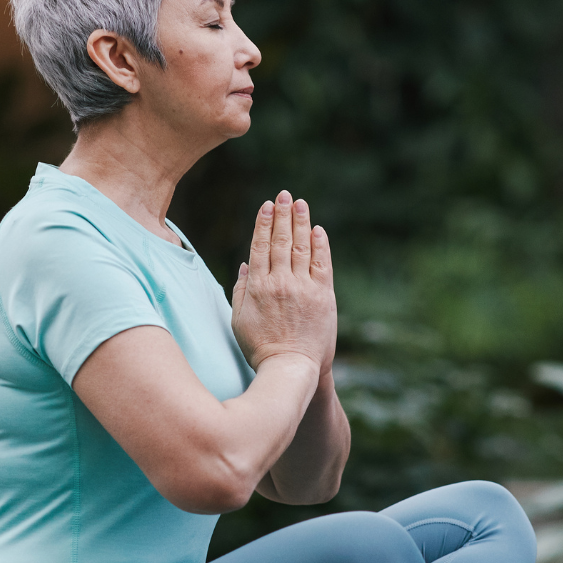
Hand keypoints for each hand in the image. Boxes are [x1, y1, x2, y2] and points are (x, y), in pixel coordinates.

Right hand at [231, 190, 336, 370]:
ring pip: (301, 247)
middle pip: (281, 241)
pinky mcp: (323, 296)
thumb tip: (246, 264)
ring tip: (300, 203)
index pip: (260, 246)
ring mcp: (303, 288)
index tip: (267, 205)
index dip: (263, 223)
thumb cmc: (261, 347)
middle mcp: (281, 282)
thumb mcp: (239, 319)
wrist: (290, 367)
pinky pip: (322, 264)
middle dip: (282, 215)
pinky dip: (320, 245)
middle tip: (284, 194)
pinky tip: (318, 230)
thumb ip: (241, 289)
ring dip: (301, 222)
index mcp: (258, 287)